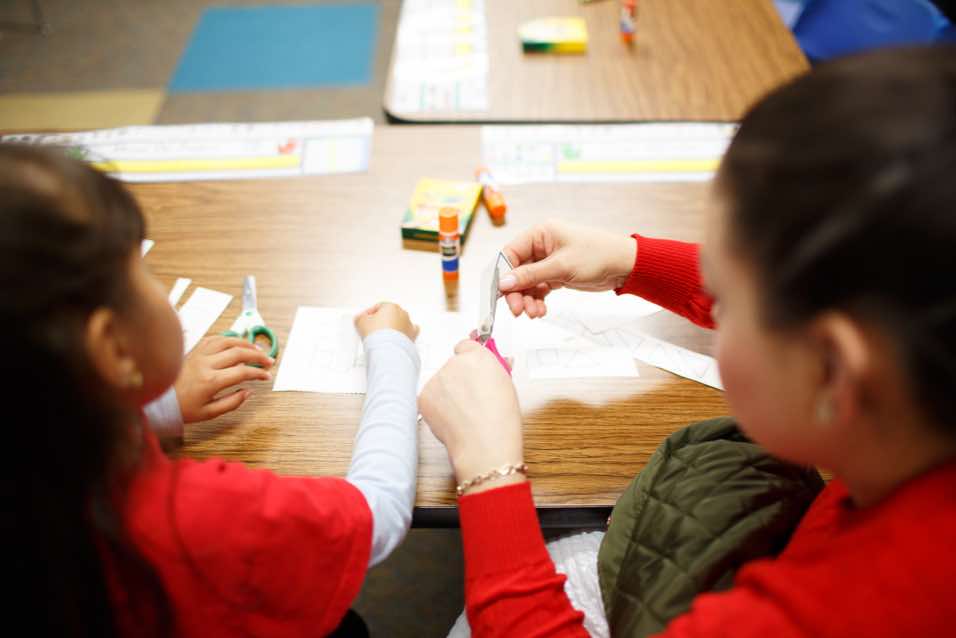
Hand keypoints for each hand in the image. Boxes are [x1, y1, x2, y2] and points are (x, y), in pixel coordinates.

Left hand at [174, 336, 274, 422]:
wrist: (159, 400)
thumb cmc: (181, 408)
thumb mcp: (209, 413)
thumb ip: (232, 402)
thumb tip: (248, 392)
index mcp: (211, 381)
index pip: (242, 372)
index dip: (258, 373)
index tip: (266, 376)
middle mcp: (206, 364)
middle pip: (238, 353)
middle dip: (257, 356)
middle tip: (268, 361)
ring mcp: (199, 355)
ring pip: (227, 341)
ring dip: (245, 343)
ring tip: (256, 349)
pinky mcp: (194, 351)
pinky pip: (214, 339)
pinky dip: (228, 338)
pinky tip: (236, 343)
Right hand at [354, 302, 419, 340]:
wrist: (388, 350)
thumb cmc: (378, 335)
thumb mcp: (361, 322)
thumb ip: (360, 317)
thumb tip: (360, 318)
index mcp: (391, 307)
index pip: (378, 307)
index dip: (370, 313)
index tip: (366, 319)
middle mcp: (402, 314)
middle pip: (390, 314)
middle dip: (382, 320)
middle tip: (373, 328)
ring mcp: (408, 324)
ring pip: (400, 322)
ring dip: (392, 327)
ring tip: (383, 335)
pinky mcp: (412, 336)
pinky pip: (409, 332)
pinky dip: (404, 334)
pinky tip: (397, 337)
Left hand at [419, 340, 523, 490]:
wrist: (484, 444)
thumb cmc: (501, 418)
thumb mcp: (507, 385)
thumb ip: (498, 368)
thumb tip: (501, 360)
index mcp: (477, 356)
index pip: (466, 345)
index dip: (470, 358)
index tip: (472, 366)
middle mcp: (454, 363)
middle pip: (453, 365)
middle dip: (460, 379)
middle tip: (473, 399)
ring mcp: (436, 379)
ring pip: (441, 383)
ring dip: (448, 394)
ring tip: (465, 414)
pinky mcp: (423, 396)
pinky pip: (430, 398)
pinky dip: (438, 408)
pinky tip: (453, 419)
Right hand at [498, 221, 636, 318]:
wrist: (624, 265)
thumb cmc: (598, 255)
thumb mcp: (561, 266)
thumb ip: (531, 275)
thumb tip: (504, 283)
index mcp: (540, 234)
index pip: (510, 253)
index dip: (504, 274)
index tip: (502, 294)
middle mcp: (541, 246)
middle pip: (517, 271)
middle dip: (517, 292)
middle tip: (518, 310)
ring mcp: (548, 261)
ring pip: (527, 283)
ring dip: (528, 299)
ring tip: (534, 313)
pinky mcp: (556, 274)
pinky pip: (539, 288)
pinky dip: (537, 300)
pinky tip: (541, 310)